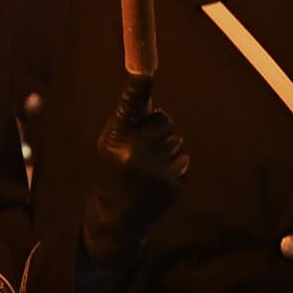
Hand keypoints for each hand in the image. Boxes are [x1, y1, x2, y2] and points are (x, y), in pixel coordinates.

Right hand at [80, 76, 187, 280]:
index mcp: (115, 141)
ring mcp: (158, 168)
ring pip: (176, 137)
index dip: (137, 89)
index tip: (144, 73)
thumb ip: (126, 123)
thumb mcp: (108, 147)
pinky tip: (160, 174)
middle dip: (158, 126)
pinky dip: (175, 161)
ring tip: (150, 162)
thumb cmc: (111, 175)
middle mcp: (136, 153)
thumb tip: (146, 94)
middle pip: (163, 120)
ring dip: (168, 144)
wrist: (117, 219)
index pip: (128, 109)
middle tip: (144, 142)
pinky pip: (184, 156)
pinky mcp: (174, 181)